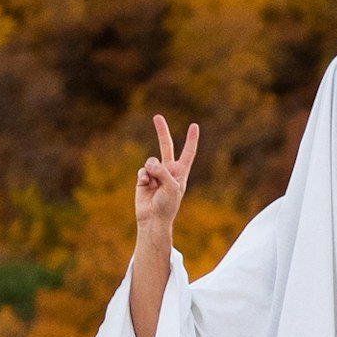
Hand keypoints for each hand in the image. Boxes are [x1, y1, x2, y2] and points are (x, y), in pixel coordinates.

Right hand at [134, 114, 197, 241]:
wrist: (153, 219)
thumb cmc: (167, 205)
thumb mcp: (171, 187)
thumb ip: (162, 171)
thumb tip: (149, 163)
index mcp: (181, 172)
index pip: (188, 153)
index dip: (191, 140)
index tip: (194, 125)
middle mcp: (168, 170)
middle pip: (166, 146)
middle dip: (162, 131)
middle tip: (157, 116)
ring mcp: (155, 173)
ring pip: (151, 161)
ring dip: (152, 171)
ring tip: (154, 185)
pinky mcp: (143, 178)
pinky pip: (142, 170)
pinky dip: (143, 177)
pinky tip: (146, 185)